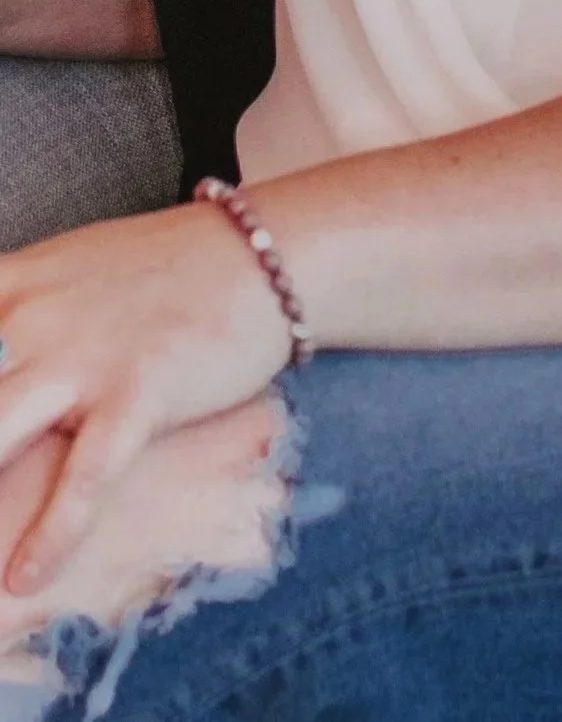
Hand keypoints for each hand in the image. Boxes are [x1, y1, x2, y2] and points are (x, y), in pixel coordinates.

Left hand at [0, 203, 291, 596]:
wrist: (268, 253)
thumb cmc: (173, 267)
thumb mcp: (77, 267)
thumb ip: (19, 304)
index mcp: (18, 283)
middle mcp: (37, 317)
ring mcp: (87, 355)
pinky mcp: (140, 392)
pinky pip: (85, 474)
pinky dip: (52, 532)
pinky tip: (24, 576)